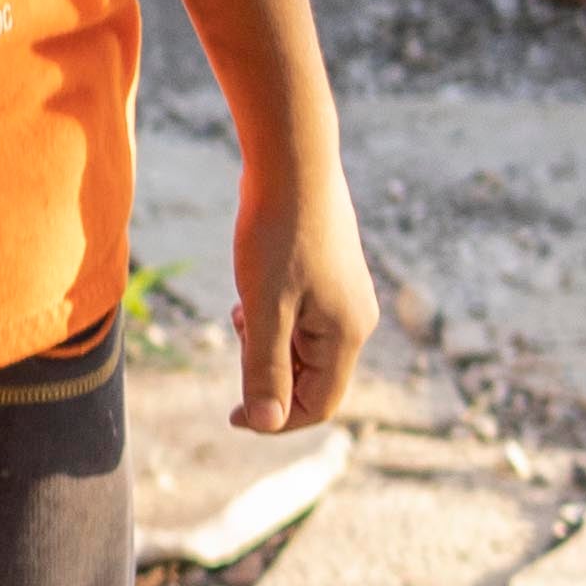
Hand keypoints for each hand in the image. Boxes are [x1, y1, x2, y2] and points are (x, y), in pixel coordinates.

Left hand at [223, 175, 377, 439]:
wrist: (293, 163)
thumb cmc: (277, 234)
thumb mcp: (263, 308)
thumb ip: (265, 367)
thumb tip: (266, 422)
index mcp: (348, 334)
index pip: (319, 405)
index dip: (276, 419)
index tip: (229, 415)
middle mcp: (356, 320)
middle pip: (311, 378)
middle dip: (267, 373)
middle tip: (235, 335)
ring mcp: (346, 297)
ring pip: (302, 348)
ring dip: (265, 345)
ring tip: (242, 310)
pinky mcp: (330, 276)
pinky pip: (301, 320)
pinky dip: (272, 320)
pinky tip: (249, 296)